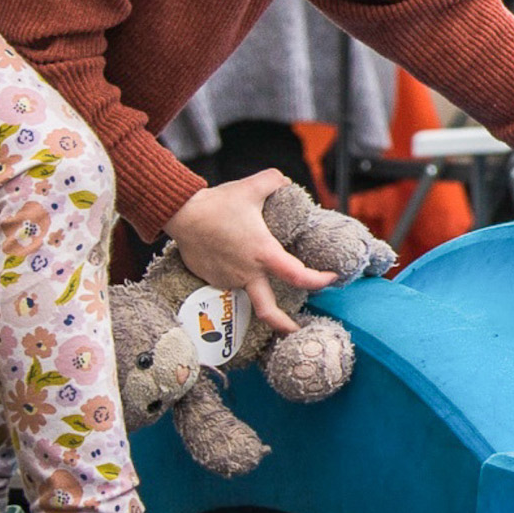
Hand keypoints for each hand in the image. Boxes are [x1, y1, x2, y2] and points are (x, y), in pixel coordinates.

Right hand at [160, 169, 338, 334]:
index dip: (318, 281)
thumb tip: (287, 183)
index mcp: (263, 253)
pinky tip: (235, 259)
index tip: (331, 279)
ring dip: (258, 287)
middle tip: (296, 331)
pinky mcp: (213, 279)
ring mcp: (228, 279)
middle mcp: (247, 272)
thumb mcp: (253, 186)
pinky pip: (230, 281)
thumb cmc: (217, 204)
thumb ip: (276, 181)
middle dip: (284, 326)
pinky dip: (238, 275)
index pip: (298, 276)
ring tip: (258, 271)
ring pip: (248, 290)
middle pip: (268, 311)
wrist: (182, 214)